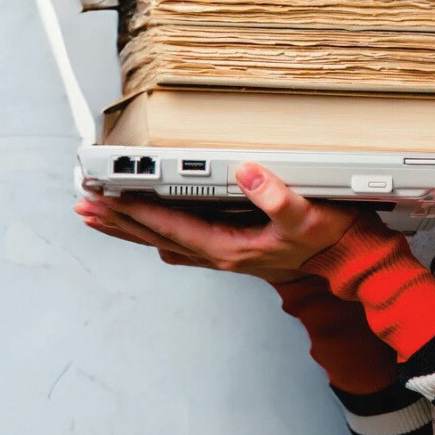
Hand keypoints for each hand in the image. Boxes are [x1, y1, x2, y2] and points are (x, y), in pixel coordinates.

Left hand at [74, 162, 371, 281]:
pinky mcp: (234, 247)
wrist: (349, 263)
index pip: (171, 226)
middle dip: (118, 222)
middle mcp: (220, 254)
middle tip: (85, 207)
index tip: (107, 197)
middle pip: (156, 237)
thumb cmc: (331, 240)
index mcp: (230, 247)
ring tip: (101, 217)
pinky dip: (157, 232)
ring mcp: (225, 253)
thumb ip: (278, 196)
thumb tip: (248, 172)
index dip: (136, 211)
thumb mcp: (309, 215)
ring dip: (130, 229)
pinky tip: (151, 231)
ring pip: (164, 241)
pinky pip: (182, 241)